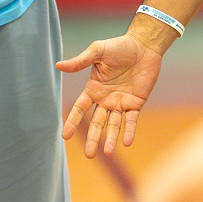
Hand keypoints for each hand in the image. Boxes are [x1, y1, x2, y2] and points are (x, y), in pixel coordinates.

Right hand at [58, 27, 166, 155]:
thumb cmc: (119, 46)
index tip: (65, 135)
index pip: (80, 109)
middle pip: (97, 123)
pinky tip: (126, 142)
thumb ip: (80, 61)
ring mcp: (121, 103)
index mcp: (93, 89)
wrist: (143, 46)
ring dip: (110, 139)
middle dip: (93, 138)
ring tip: (106, 153)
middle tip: (89, 155)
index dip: (73, 122)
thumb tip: (58, 66)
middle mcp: (105, 99)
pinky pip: (132, 120)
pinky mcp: (136, 103)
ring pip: (114, 125)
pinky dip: (130, 131)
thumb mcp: (97, 52)